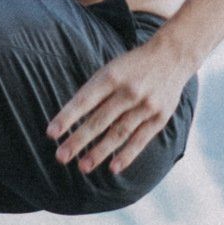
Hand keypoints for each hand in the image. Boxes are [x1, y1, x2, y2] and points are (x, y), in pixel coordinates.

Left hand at [48, 32, 191, 176]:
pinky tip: (113, 168)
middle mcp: (129, 91)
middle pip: (99, 120)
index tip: (51, 134)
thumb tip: (70, 119)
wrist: (172, 56)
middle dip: (79, 140)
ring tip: (83, 167)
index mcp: (112, 76)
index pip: (85, 100)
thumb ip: (94, 92)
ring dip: (100, 152)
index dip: (67, 117)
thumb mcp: (111, 69)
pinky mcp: (160, 117)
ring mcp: (146, 105)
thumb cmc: (132, 66)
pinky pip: (141, 140)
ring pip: (119, 133)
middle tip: (61, 157)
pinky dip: (127, 155)